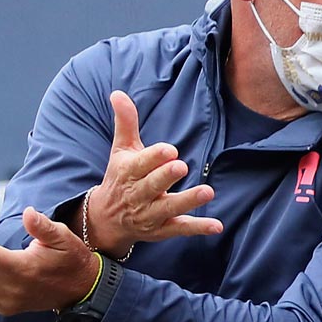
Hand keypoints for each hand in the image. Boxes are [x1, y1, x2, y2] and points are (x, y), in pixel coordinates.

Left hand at [0, 207, 100, 314]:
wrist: (84, 288)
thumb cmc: (73, 259)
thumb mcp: (64, 237)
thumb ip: (42, 226)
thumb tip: (28, 212)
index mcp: (22, 268)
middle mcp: (12, 288)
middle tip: (1, 251)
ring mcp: (7, 301)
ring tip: (2, 258)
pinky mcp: (6, 307)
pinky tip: (2, 269)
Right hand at [78, 91, 222, 256]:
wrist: (105, 220)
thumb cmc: (120, 177)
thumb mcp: (121, 150)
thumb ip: (126, 122)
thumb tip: (118, 92)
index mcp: (128, 172)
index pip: (140, 164)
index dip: (154, 157)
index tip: (169, 149)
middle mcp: (138, 194)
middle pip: (152, 185)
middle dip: (165, 176)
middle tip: (181, 166)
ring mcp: (150, 214)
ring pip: (169, 208)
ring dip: (187, 201)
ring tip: (208, 192)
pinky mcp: (162, 229)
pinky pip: (180, 229)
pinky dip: (198, 228)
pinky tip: (217, 226)